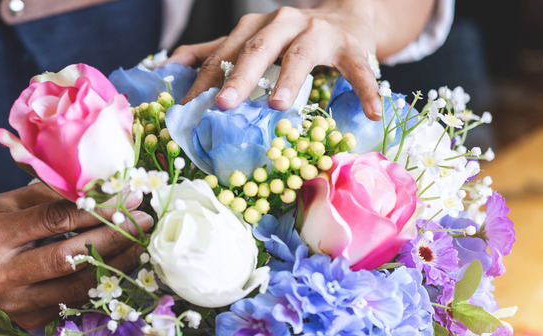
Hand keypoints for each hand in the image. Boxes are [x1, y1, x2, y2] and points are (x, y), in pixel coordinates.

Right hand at [0, 183, 151, 328]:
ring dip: (116, 265)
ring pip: (77, 286)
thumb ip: (59, 195)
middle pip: (68, 258)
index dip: (98, 209)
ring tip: (140, 245)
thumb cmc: (0, 220)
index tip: (130, 199)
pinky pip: (75, 302)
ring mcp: (12, 303)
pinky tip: (122, 267)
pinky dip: (101, 284)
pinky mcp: (27, 320)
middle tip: (143, 222)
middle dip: (113, 238)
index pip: (55, 220)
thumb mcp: (17, 198)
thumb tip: (115, 191)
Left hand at [168, 0, 434, 119]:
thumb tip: (170, 65)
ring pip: (302, 54)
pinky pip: (359, 70)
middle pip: (258, 48)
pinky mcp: (352, 47)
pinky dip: (365, 90)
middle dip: (239, 76)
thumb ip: (215, 52)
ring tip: (278, 105)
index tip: (187, 109)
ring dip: (290, 79)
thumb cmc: (292, 38)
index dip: (205, 80)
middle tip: (223, 105)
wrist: (347, 15)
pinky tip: (372, 113)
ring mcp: (320, 33)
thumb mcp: (253, 40)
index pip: (225, 53)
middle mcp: (284, 23)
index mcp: (256, 27)